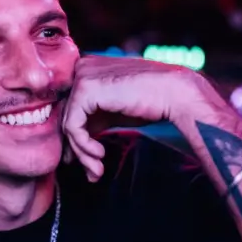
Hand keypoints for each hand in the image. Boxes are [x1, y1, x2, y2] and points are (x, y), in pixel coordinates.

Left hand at [61, 56, 219, 181]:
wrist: (175, 94)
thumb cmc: (151, 103)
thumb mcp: (114, 114)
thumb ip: (92, 123)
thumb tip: (72, 150)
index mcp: (88, 71)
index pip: (69, 109)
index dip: (75, 140)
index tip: (87, 162)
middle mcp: (81, 69)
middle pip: (66, 117)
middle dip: (78, 150)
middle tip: (92, 172)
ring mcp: (82, 76)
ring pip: (67, 124)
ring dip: (82, 153)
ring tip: (97, 170)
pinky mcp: (86, 88)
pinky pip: (73, 125)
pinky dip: (83, 145)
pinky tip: (99, 155)